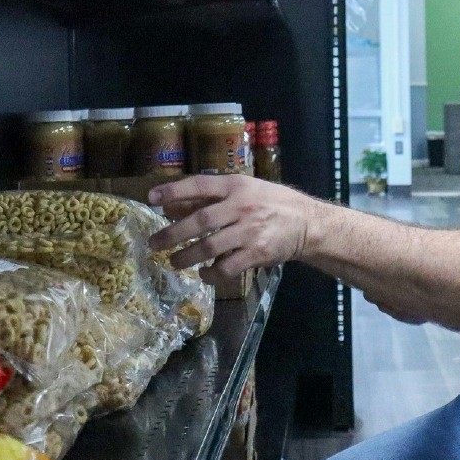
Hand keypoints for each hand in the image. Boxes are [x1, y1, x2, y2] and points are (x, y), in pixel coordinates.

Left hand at [149, 175, 323, 287]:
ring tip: (174, 262)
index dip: (174, 191)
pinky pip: (227, 267)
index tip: (151, 198)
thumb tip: (173, 205)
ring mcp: (250, 231)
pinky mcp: (257, 253)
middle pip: (200, 221)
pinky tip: (204, 274)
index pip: (200, 185)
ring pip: (209, 247)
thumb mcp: (245, 189)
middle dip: (172, 233)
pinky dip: (211, 274)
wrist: (308, 223)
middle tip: (153, 243)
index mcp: (237, 186)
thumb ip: (212, 197)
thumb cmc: (272, 203)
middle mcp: (242, 206)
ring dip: (186, 257)